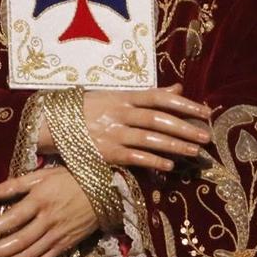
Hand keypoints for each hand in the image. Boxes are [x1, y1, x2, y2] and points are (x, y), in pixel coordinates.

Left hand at [0, 167, 99, 256]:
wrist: (106, 191)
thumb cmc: (70, 178)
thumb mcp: (42, 175)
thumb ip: (14, 185)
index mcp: (41, 200)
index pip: (11, 219)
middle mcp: (48, 221)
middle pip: (16, 243)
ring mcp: (57, 236)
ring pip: (26, 256)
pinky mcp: (64, 246)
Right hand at [41, 84, 211, 170]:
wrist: (51, 123)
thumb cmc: (86, 108)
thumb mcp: (115, 96)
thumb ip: (147, 95)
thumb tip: (176, 89)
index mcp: (124, 97)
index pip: (159, 98)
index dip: (184, 105)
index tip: (205, 112)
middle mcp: (121, 113)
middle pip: (159, 119)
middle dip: (185, 128)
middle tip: (206, 137)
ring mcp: (113, 133)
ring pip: (150, 139)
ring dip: (175, 146)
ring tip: (194, 152)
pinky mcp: (106, 152)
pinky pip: (134, 157)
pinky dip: (152, 161)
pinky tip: (169, 167)